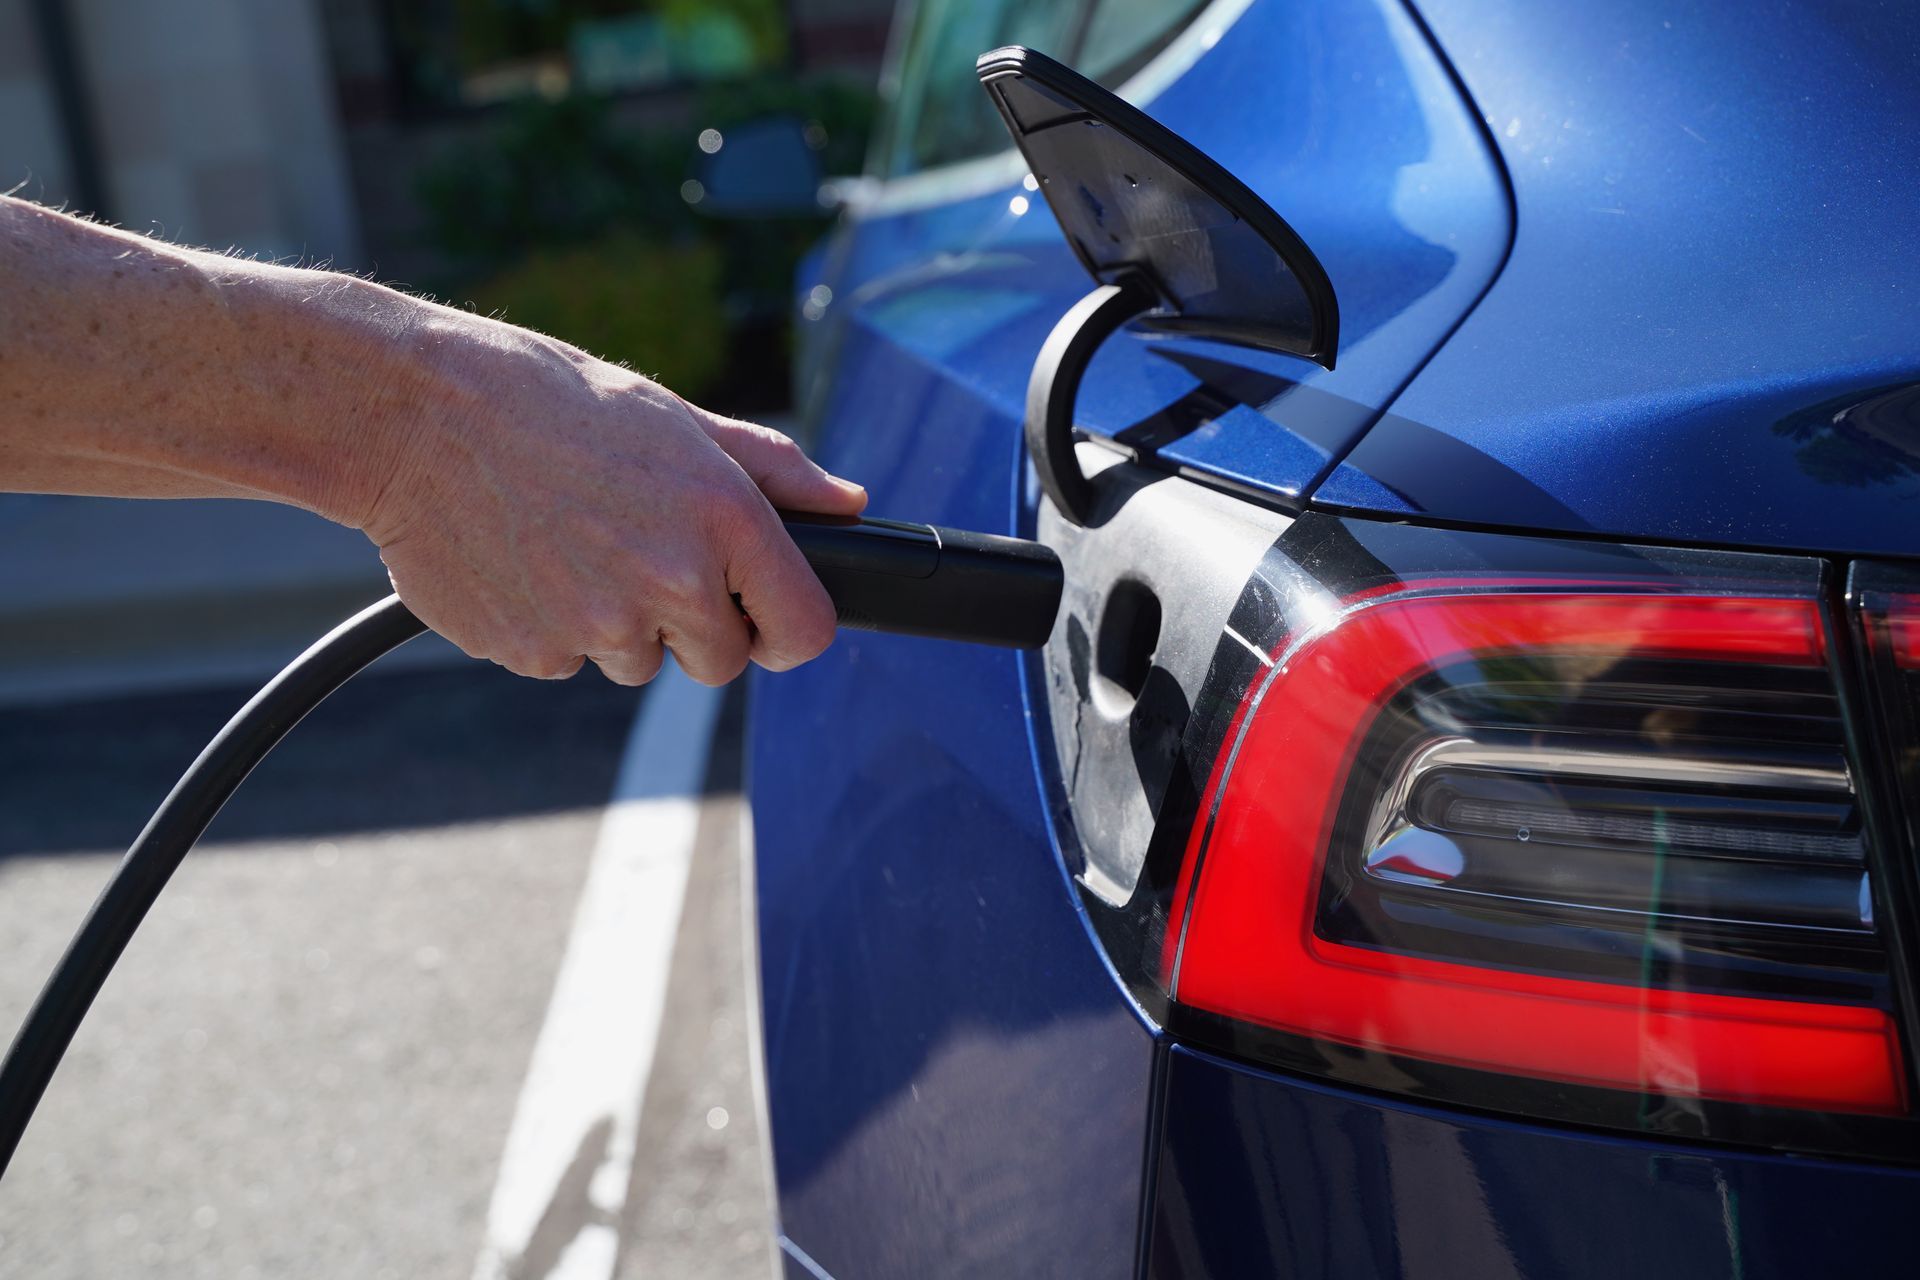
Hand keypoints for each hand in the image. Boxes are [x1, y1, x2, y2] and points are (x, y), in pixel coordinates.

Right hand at [360, 319, 864, 685]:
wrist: (409, 415)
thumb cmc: (547, 400)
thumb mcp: (672, 416)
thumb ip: (772, 469)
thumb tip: (849, 502)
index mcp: (723, 519)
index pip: (803, 632)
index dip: (785, 627)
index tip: (760, 612)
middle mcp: (671, 583)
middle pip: (721, 661)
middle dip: (694, 622)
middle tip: (639, 549)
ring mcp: (599, 628)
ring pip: (639, 663)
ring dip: (619, 622)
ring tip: (570, 538)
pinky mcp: (533, 653)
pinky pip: (567, 663)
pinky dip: (553, 625)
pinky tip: (524, 558)